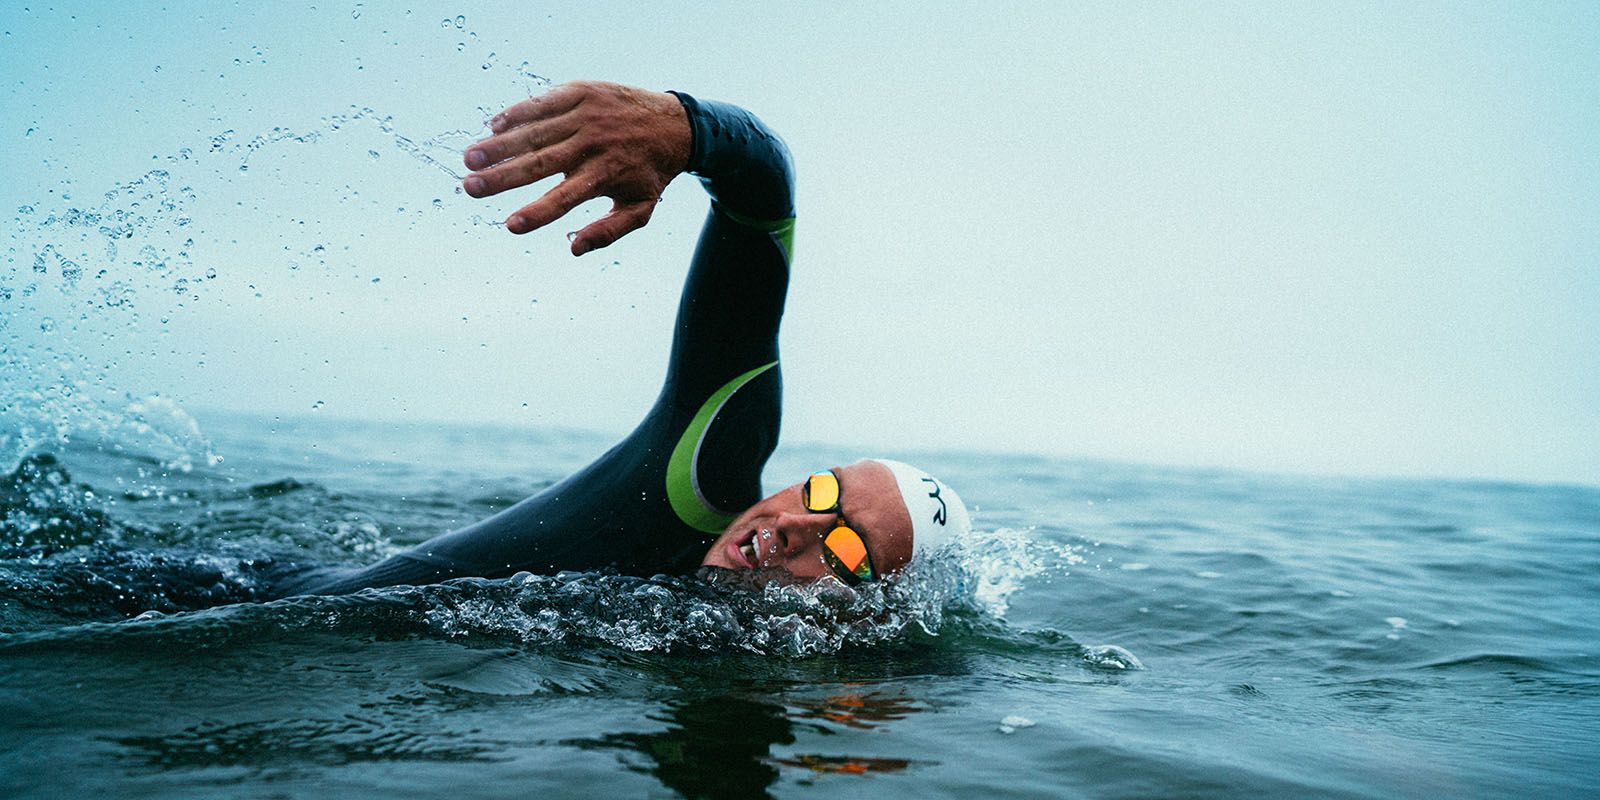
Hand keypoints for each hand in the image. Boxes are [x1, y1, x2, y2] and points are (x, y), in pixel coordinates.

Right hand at [462, 81, 691, 255]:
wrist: (676, 123)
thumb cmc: (650, 172)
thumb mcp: (640, 209)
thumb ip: (608, 232)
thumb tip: (573, 249)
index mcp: (605, 174)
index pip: (565, 199)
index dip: (537, 213)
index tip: (510, 226)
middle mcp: (593, 144)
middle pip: (540, 164)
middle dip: (502, 177)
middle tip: (469, 188)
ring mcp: (586, 115)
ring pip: (535, 132)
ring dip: (499, 145)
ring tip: (469, 158)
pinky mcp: (581, 92)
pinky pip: (543, 103)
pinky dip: (517, 113)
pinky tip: (492, 126)